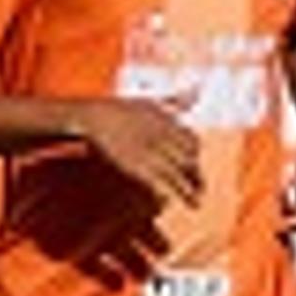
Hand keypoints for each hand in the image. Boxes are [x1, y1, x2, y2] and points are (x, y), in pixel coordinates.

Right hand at [75, 97, 202, 208]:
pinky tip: (168, 200)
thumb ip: (175, 100)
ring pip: (177, 176)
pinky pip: (158, 184)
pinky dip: (165, 193)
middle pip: (189, 161)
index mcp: (170, 122)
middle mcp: (163, 137)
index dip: (197, 155)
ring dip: (189, 192)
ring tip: (196, 204)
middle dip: (197, 176)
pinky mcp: (136, 165)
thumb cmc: (121, 107)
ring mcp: (150, 152)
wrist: (94, 115)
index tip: (195, 164)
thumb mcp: (151, 100)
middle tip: (201, 189)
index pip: (193, 141)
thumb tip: (197, 91)